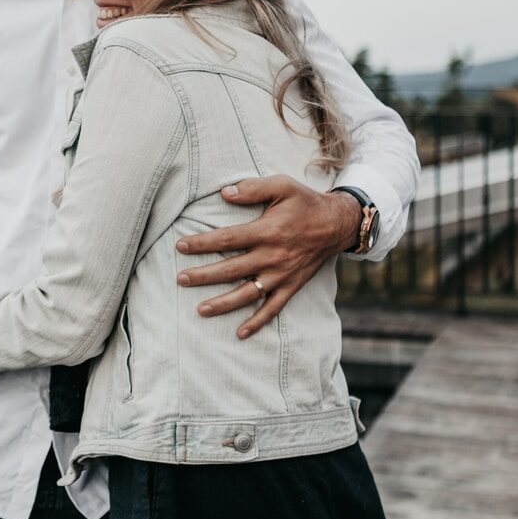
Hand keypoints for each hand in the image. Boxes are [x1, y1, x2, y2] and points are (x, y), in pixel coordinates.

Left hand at [174, 175, 359, 338]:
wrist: (338, 224)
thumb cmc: (305, 202)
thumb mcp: (282, 185)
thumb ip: (253, 188)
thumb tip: (224, 192)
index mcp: (267, 231)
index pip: (227, 239)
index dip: (202, 243)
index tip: (180, 246)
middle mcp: (273, 256)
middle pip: (232, 269)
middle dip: (203, 275)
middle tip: (180, 279)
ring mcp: (282, 275)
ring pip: (248, 293)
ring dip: (223, 303)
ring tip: (200, 310)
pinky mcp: (292, 286)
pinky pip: (273, 308)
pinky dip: (257, 322)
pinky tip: (240, 333)